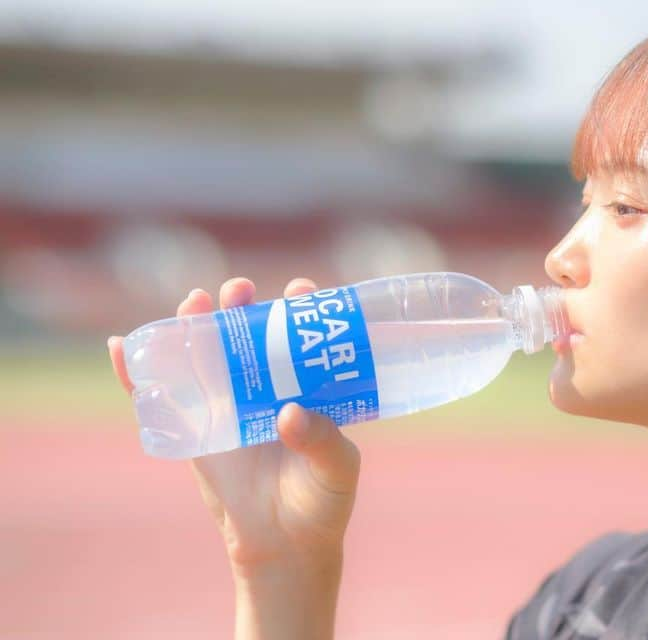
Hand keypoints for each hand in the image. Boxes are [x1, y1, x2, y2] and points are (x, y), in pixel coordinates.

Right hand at [107, 277, 362, 572]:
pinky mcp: (192, 428)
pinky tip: (121, 347)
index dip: (299, 306)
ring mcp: (225, 403)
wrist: (284, 544)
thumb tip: (289, 413)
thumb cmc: (321, 501)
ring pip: (204, 354)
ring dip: (193, 323)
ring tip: (193, 303)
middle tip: (239, 292)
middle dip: (240, 304)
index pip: (302, 334)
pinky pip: (160, 397)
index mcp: (305, 384)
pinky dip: (137, 373)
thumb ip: (322, 441)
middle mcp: (265, 385)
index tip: (300, 292)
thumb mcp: (336, 470)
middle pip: (247, 332)